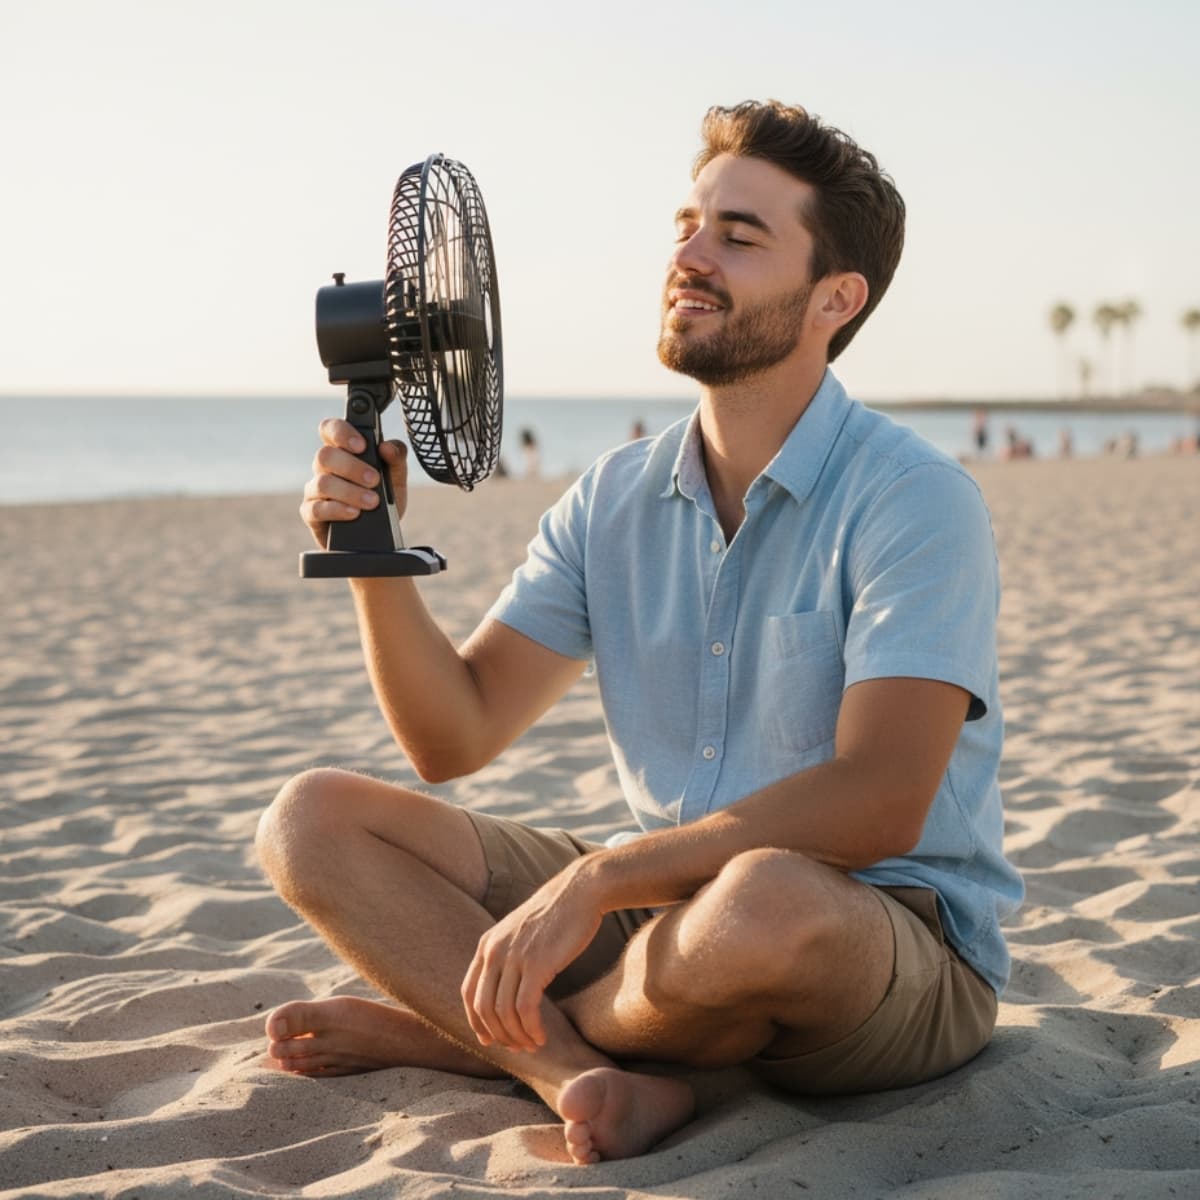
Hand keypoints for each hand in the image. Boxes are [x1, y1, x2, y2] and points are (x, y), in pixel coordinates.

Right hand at [299, 418, 408, 547]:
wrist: (378, 536)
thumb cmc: (383, 501)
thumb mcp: (396, 479)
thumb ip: (396, 458)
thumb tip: (387, 447)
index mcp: (342, 451)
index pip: (330, 429)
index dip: (341, 432)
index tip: (362, 445)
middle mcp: (325, 468)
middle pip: (325, 455)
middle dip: (352, 467)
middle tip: (374, 480)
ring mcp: (315, 490)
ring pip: (322, 483)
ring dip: (350, 491)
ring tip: (372, 501)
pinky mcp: (311, 513)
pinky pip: (316, 508)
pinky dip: (338, 510)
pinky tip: (354, 514)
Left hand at [461, 861, 602, 1052]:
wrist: (581, 891)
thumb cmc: (557, 915)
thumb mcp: (520, 933)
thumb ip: (507, 956)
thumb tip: (503, 990)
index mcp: (487, 944)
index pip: (468, 994)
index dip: (476, 1022)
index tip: (491, 1039)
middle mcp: (494, 951)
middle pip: (483, 1008)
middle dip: (499, 1035)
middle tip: (518, 1047)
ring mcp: (514, 956)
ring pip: (504, 1013)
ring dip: (517, 1037)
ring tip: (533, 1044)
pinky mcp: (537, 964)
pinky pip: (526, 1009)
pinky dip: (531, 1029)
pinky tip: (542, 1036)